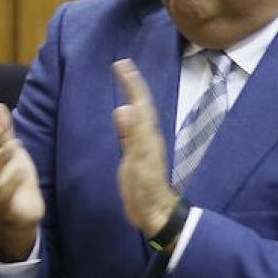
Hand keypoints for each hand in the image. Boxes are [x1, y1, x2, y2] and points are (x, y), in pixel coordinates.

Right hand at [111, 59, 180, 236]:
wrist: (156, 213)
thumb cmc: (146, 191)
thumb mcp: (137, 164)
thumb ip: (131, 137)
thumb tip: (124, 109)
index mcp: (147, 136)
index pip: (140, 103)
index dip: (131, 84)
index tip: (122, 65)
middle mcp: (148, 136)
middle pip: (141, 105)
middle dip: (132, 85)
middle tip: (121, 66)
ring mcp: (144, 146)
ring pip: (138, 114)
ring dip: (131, 97)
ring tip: (124, 83)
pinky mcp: (137, 155)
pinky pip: (133, 127)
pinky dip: (128, 115)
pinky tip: (124, 115)